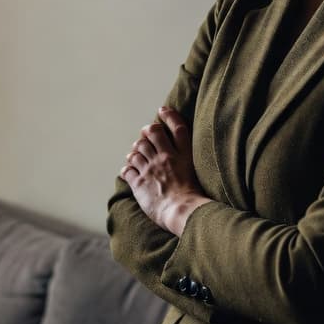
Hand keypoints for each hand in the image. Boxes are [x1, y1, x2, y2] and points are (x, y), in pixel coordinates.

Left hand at [120, 106, 212, 235]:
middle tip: (145, 136)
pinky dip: (126, 168)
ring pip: (137, 149)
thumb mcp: (196, 175)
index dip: (169, 116)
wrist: (183, 213)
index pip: (177, 127)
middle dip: (147, 131)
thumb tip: (177, 157)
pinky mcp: (139, 181)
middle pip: (152, 132)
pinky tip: (129, 171)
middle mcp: (166, 157)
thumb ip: (187, 162)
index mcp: (183, 155)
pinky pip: (127, 169)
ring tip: (136, 156)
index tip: (162, 110)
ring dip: (135, 151)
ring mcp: (151, 168)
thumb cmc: (193, 199)